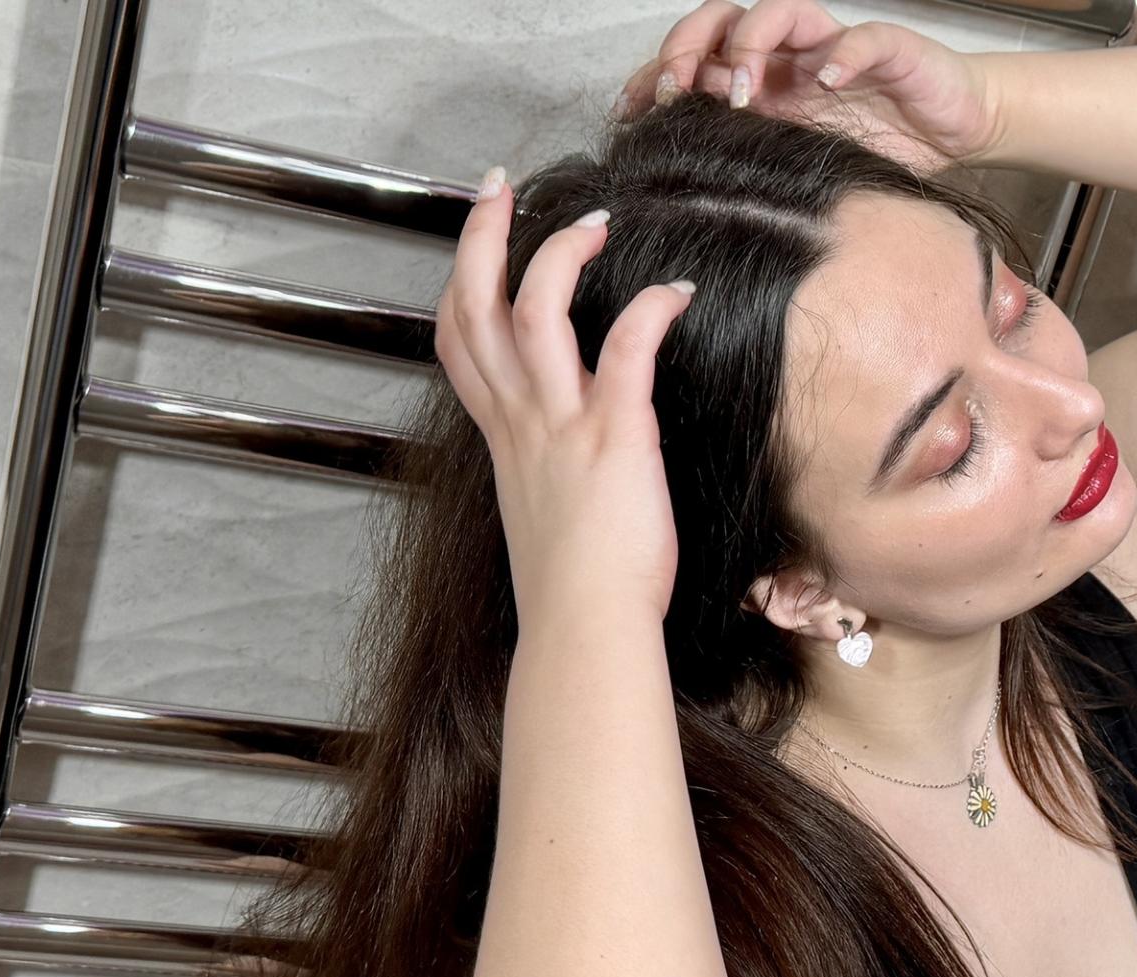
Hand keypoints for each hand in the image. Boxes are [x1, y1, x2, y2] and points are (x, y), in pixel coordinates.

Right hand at [433, 173, 696, 628]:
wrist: (583, 629)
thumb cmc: (575, 590)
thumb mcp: (548, 515)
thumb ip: (554, 471)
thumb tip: (578, 458)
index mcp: (505, 439)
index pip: (459, 344)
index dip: (460, 282)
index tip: (477, 240)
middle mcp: (522, 422)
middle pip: (475, 306)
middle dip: (480, 237)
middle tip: (497, 187)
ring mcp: (563, 425)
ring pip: (535, 310)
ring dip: (561, 254)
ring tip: (596, 224)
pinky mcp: (616, 435)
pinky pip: (627, 348)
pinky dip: (650, 309)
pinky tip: (677, 293)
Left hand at [611, 0, 1003, 174]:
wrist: (953, 129)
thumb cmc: (877, 148)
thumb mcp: (800, 166)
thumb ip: (750, 162)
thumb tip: (679, 188)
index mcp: (762, 83)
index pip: (694, 59)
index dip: (657, 75)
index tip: (632, 111)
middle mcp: (789, 57)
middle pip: (720, 21)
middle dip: (688, 48)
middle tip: (677, 90)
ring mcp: (831, 46)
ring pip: (775, 13)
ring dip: (748, 45)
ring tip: (743, 90)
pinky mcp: (884, 49)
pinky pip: (857, 38)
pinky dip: (841, 55)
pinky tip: (829, 82)